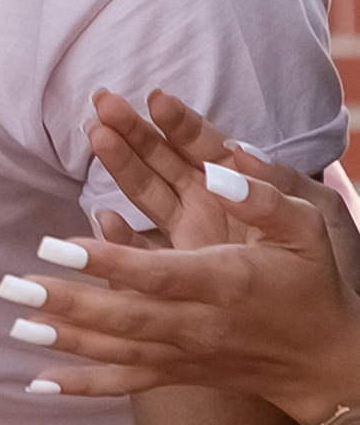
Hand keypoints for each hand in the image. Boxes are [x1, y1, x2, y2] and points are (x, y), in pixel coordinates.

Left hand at [9, 168, 359, 424]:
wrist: (325, 360)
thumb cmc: (309, 282)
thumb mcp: (303, 228)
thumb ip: (259, 196)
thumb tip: (215, 169)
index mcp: (224, 280)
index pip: (158, 273)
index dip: (108, 261)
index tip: (57, 245)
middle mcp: (200, 323)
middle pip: (127, 316)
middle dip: (68, 301)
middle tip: (16, 285)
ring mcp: (187, 354)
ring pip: (118, 350)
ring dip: (63, 338)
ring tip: (14, 321)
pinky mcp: (179, 374)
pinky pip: (128, 384)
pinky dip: (83, 386)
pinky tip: (38, 384)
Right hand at [83, 88, 359, 276]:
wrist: (324, 325)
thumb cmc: (328, 266)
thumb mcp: (317, 217)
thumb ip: (279, 184)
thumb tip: (240, 154)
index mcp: (239, 183)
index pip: (203, 144)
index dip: (178, 122)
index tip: (155, 99)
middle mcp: (207, 202)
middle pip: (161, 158)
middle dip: (131, 129)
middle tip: (103, 103)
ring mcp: (188, 233)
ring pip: (144, 190)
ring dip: (119, 163)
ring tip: (96, 135)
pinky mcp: (176, 268)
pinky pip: (143, 247)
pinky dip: (121, 234)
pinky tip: (106, 217)